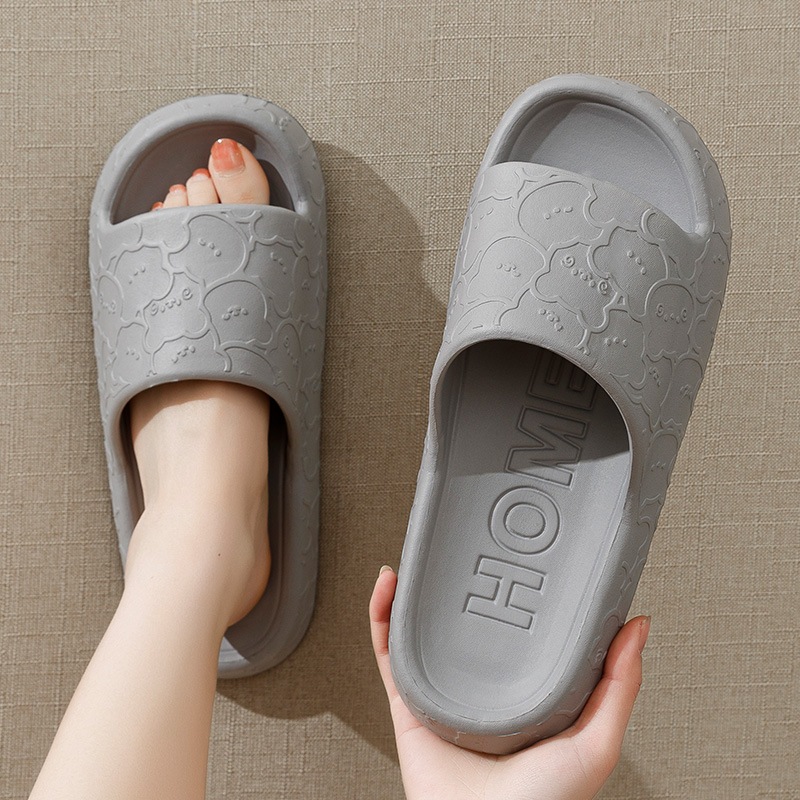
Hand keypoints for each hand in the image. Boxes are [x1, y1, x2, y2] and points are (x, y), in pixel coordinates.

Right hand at [369, 566, 648, 799]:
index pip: (524, 632)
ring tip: (427, 552)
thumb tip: (639, 626)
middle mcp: (485, 689)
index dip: (522, 592)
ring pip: (425, 629)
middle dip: (466, 582)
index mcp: (527, 692)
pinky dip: (382, 617)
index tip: (525, 556)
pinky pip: (388, 652)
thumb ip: (618, 685)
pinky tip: (390, 585)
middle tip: (471, 543)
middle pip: (470, 624)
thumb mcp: (595, 742)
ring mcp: (445, 693)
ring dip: (419, 589)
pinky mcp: (410, 702)